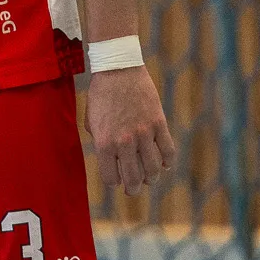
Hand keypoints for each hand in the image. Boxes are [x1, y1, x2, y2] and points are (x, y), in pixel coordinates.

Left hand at [86, 66, 176, 194]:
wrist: (118, 69)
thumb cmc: (101, 94)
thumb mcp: (92, 120)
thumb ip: (100, 141)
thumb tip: (112, 160)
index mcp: (104, 142)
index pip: (111, 177)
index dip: (114, 183)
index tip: (116, 182)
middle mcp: (124, 142)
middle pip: (134, 178)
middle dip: (134, 188)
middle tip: (134, 190)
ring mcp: (144, 133)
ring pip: (153, 169)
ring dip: (152, 178)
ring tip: (149, 178)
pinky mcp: (159, 124)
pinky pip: (168, 152)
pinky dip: (167, 162)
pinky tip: (163, 164)